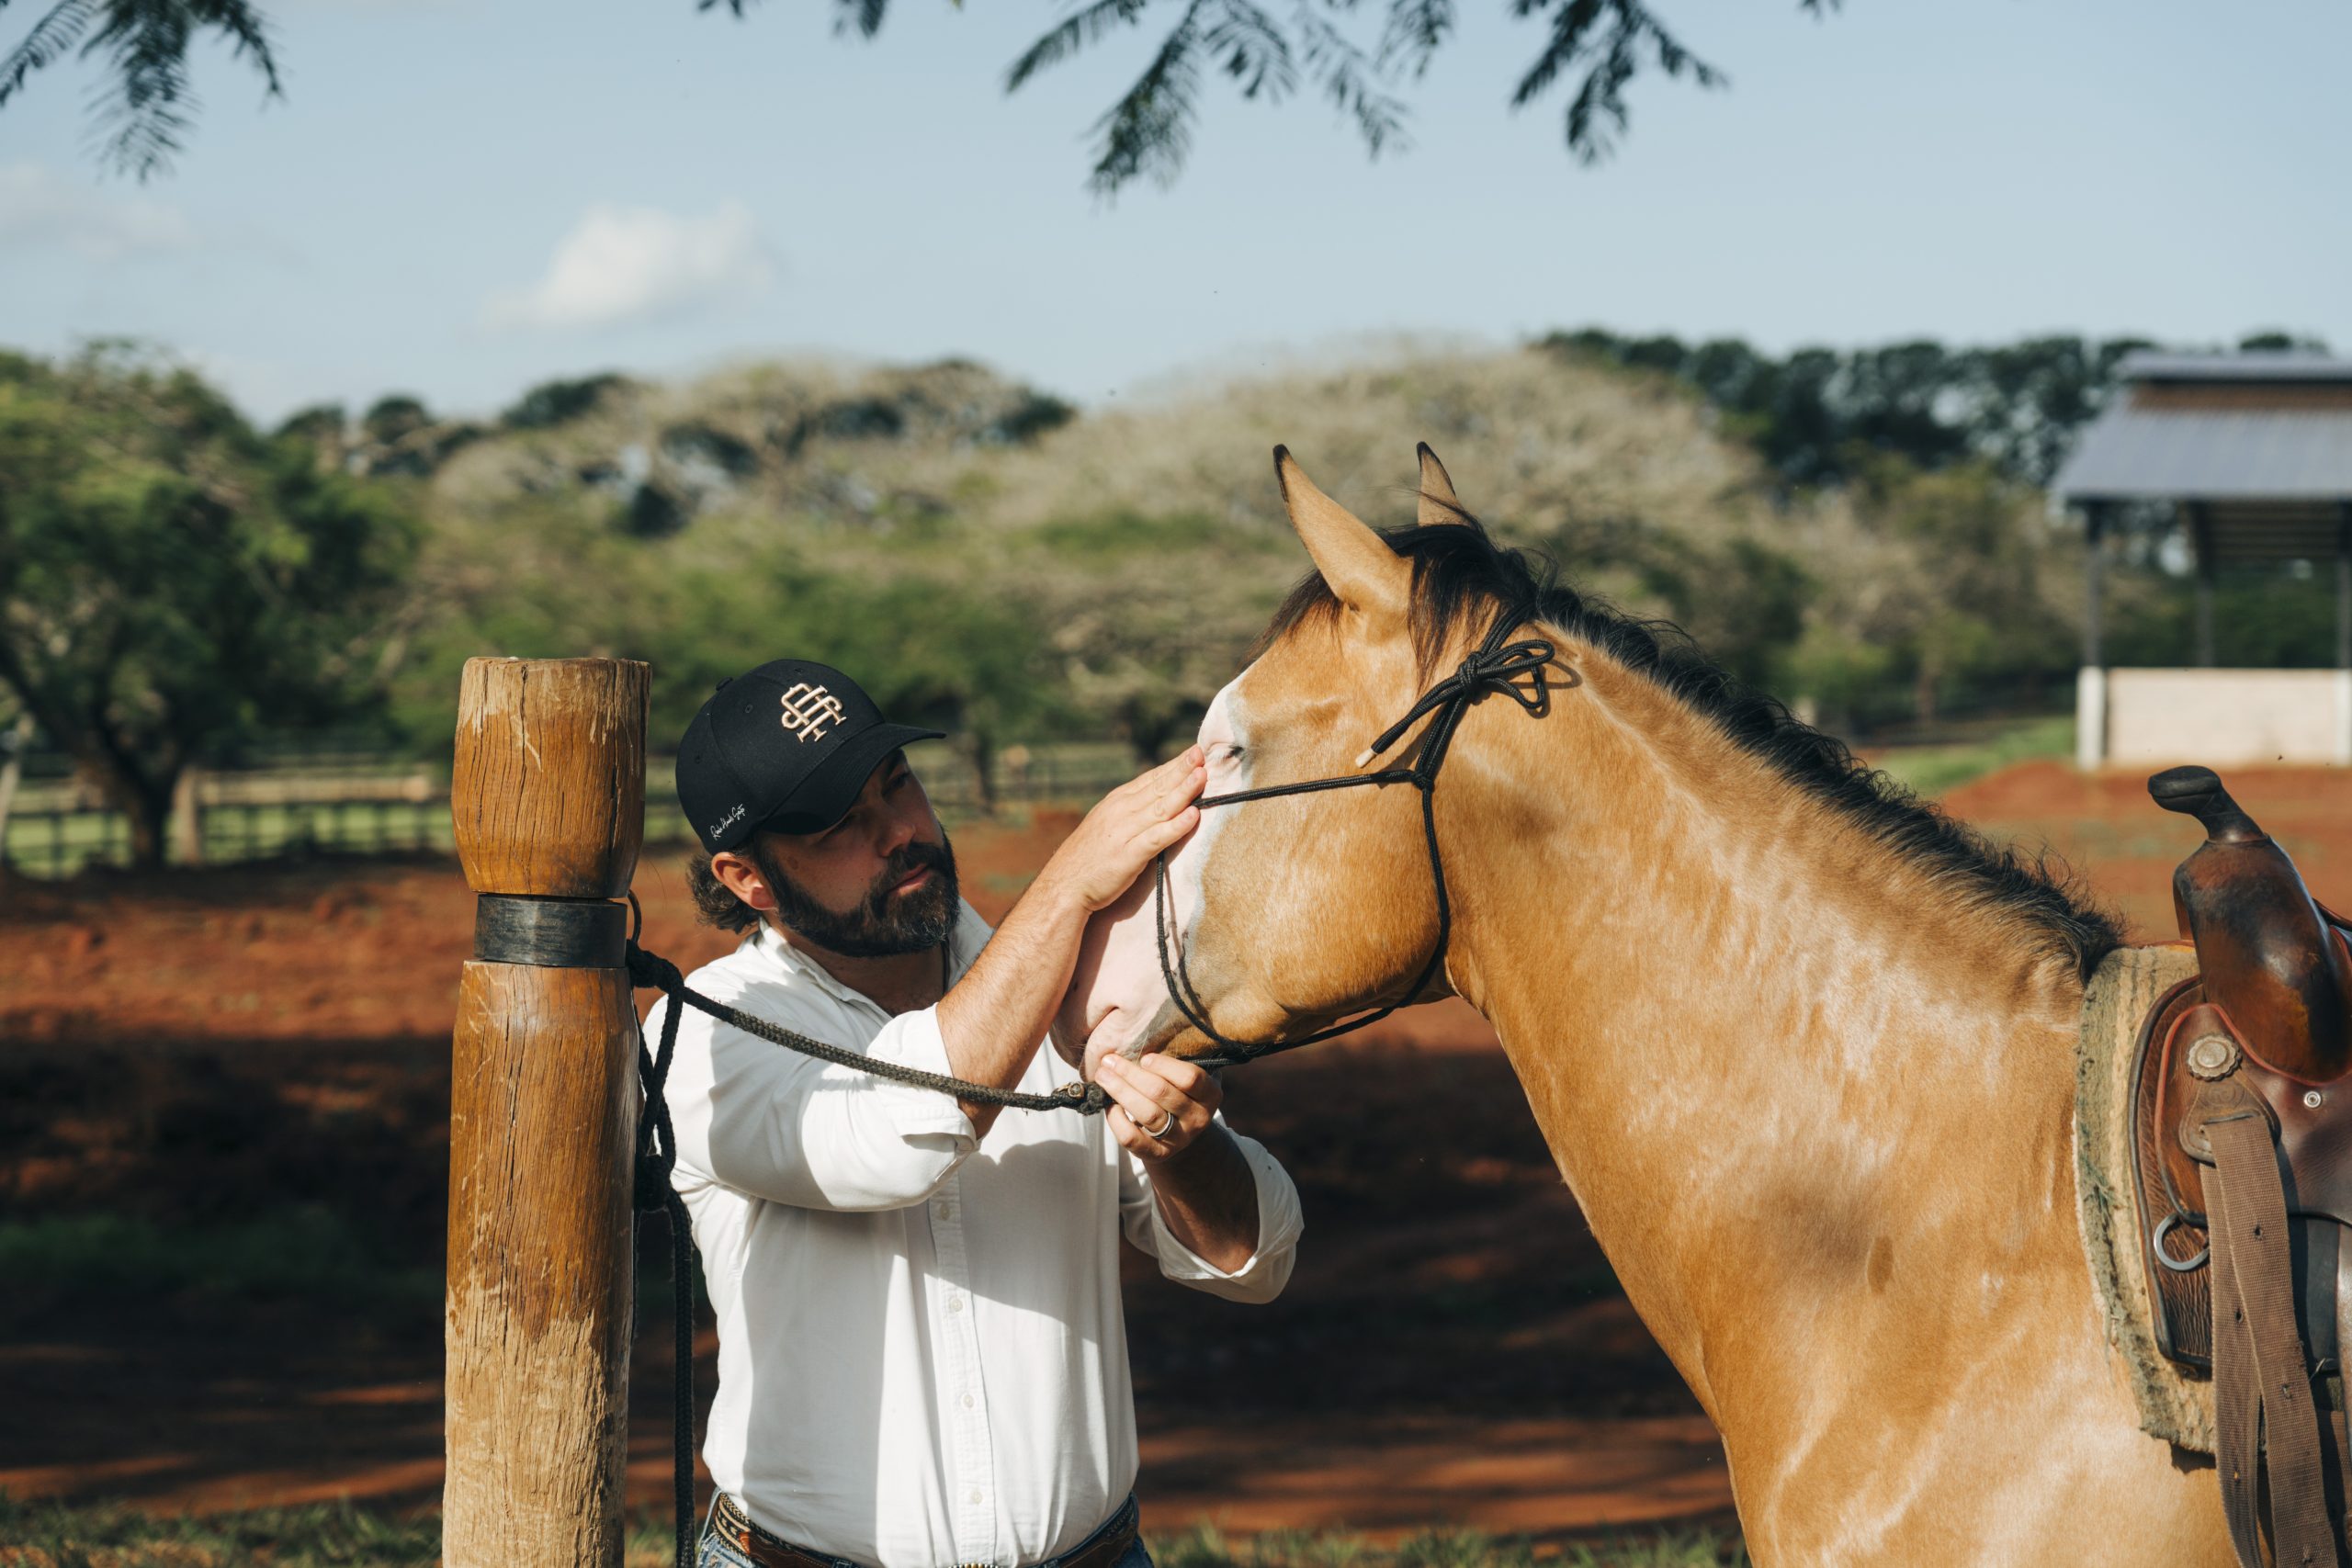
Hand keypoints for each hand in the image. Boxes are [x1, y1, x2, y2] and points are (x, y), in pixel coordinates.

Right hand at [1034, 747, 1204, 913]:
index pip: (1150, 778)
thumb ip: (1129, 811)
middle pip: (1158, 787)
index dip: (1174, 765)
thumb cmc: (1089, 858)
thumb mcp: (1106, 824)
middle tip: (1202, 753)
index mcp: (1116, 802)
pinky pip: (1156, 837)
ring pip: (1160, 807)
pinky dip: (1176, 826)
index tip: (1195, 752)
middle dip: (1182, 769)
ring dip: (1183, 790)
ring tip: (1202, 775)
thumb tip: (1156, 800)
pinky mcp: (1128, 856)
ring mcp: (1125, 832)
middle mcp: (1121, 811)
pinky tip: (1193, 815)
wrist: (1064, 885)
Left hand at [1095, 1050, 1221, 1161]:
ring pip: (1147, 1114)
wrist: (1182, 1133)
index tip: (1144, 1057)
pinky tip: (1109, 1104)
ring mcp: (1179, 1139)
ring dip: (1120, 1091)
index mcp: (1210, 1094)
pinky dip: (1116, 1120)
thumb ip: (1178, 1058)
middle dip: (1131, 1074)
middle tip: (1109, 1060)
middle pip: (1162, 1093)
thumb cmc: (1179, 1092)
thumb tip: (1144, 1031)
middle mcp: (1198, 1119)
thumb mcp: (1187, 1075)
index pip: (1190, 1078)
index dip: (1165, 1066)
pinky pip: (1132, 1138)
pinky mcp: (1157, 1154)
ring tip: (1103, 1075)